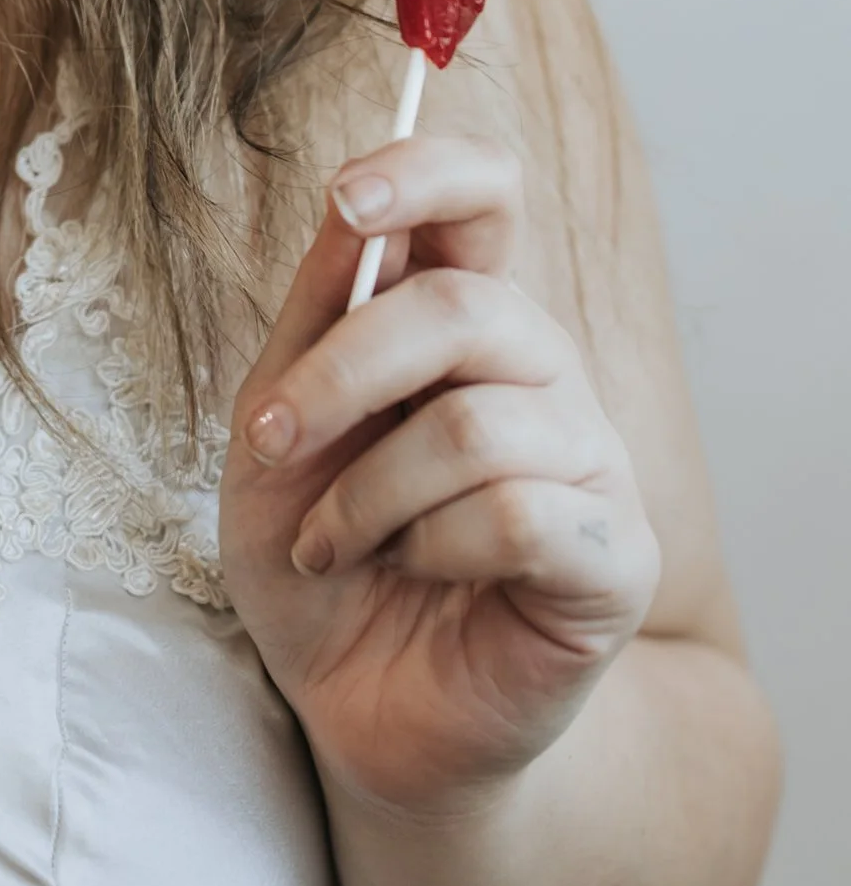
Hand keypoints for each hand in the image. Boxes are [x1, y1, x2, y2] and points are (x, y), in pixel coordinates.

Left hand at [219, 134, 659, 816]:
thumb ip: (315, 323)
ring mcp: (590, 460)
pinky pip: (519, 515)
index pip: (485, 197)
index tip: (347, 198)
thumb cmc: (321, 561)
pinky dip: (432, 549)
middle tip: (269, 442)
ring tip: (330, 545)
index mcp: (458, 323)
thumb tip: (348, 208)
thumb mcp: (277, 433)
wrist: (361, 710)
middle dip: (341, 374)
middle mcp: (539, 372)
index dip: (427, 175)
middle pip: (467, 308)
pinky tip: (413, 575)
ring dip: (365, 495)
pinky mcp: (616, 556)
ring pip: (477, 426)